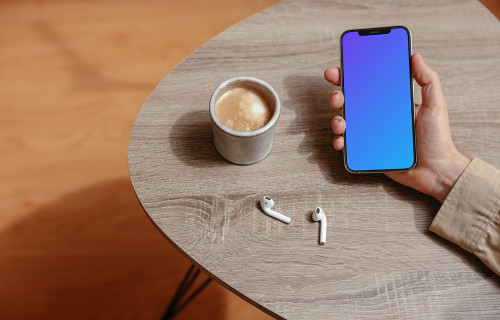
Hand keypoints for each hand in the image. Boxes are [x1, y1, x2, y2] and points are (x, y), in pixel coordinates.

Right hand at [324, 53, 469, 202]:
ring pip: (346, 122)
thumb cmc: (438, 139)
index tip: (339, 70)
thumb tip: (415, 56)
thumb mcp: (436, 105)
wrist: (436, 171)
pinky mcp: (368, 152)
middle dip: (338, 96)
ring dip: (337, 120)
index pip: (367, 85)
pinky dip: (341, 142)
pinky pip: (349, 145)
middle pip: (351, 102)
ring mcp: (372, 134)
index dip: (351, 76)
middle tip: (337, 96)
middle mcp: (378, 117)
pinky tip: (342, 140)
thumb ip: (428, 79)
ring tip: (341, 123)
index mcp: (391, 103)